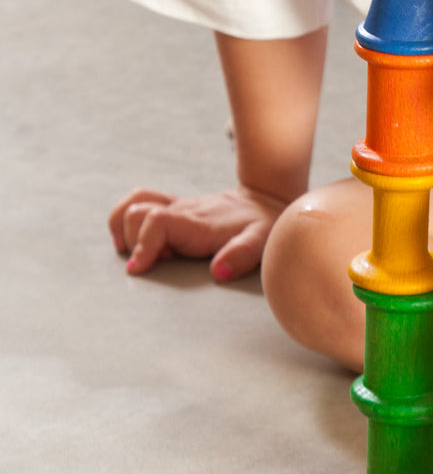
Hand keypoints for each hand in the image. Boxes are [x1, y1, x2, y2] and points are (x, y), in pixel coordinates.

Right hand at [108, 184, 289, 280]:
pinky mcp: (174, 208)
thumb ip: (242, 254)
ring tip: (136, 253)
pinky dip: (126, 218)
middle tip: (155, 263)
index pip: (157, 221)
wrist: (265, 201)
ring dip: (125, 228)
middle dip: (135, 241)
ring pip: (135, 203)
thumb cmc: (262, 225)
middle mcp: (182, 211)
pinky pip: (141, 201)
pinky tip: (132, 242)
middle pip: (138, 213)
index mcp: (196, 222)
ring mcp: (176, 207)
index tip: (138, 268)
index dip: (143, 244)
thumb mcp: (261, 241)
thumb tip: (218, 272)